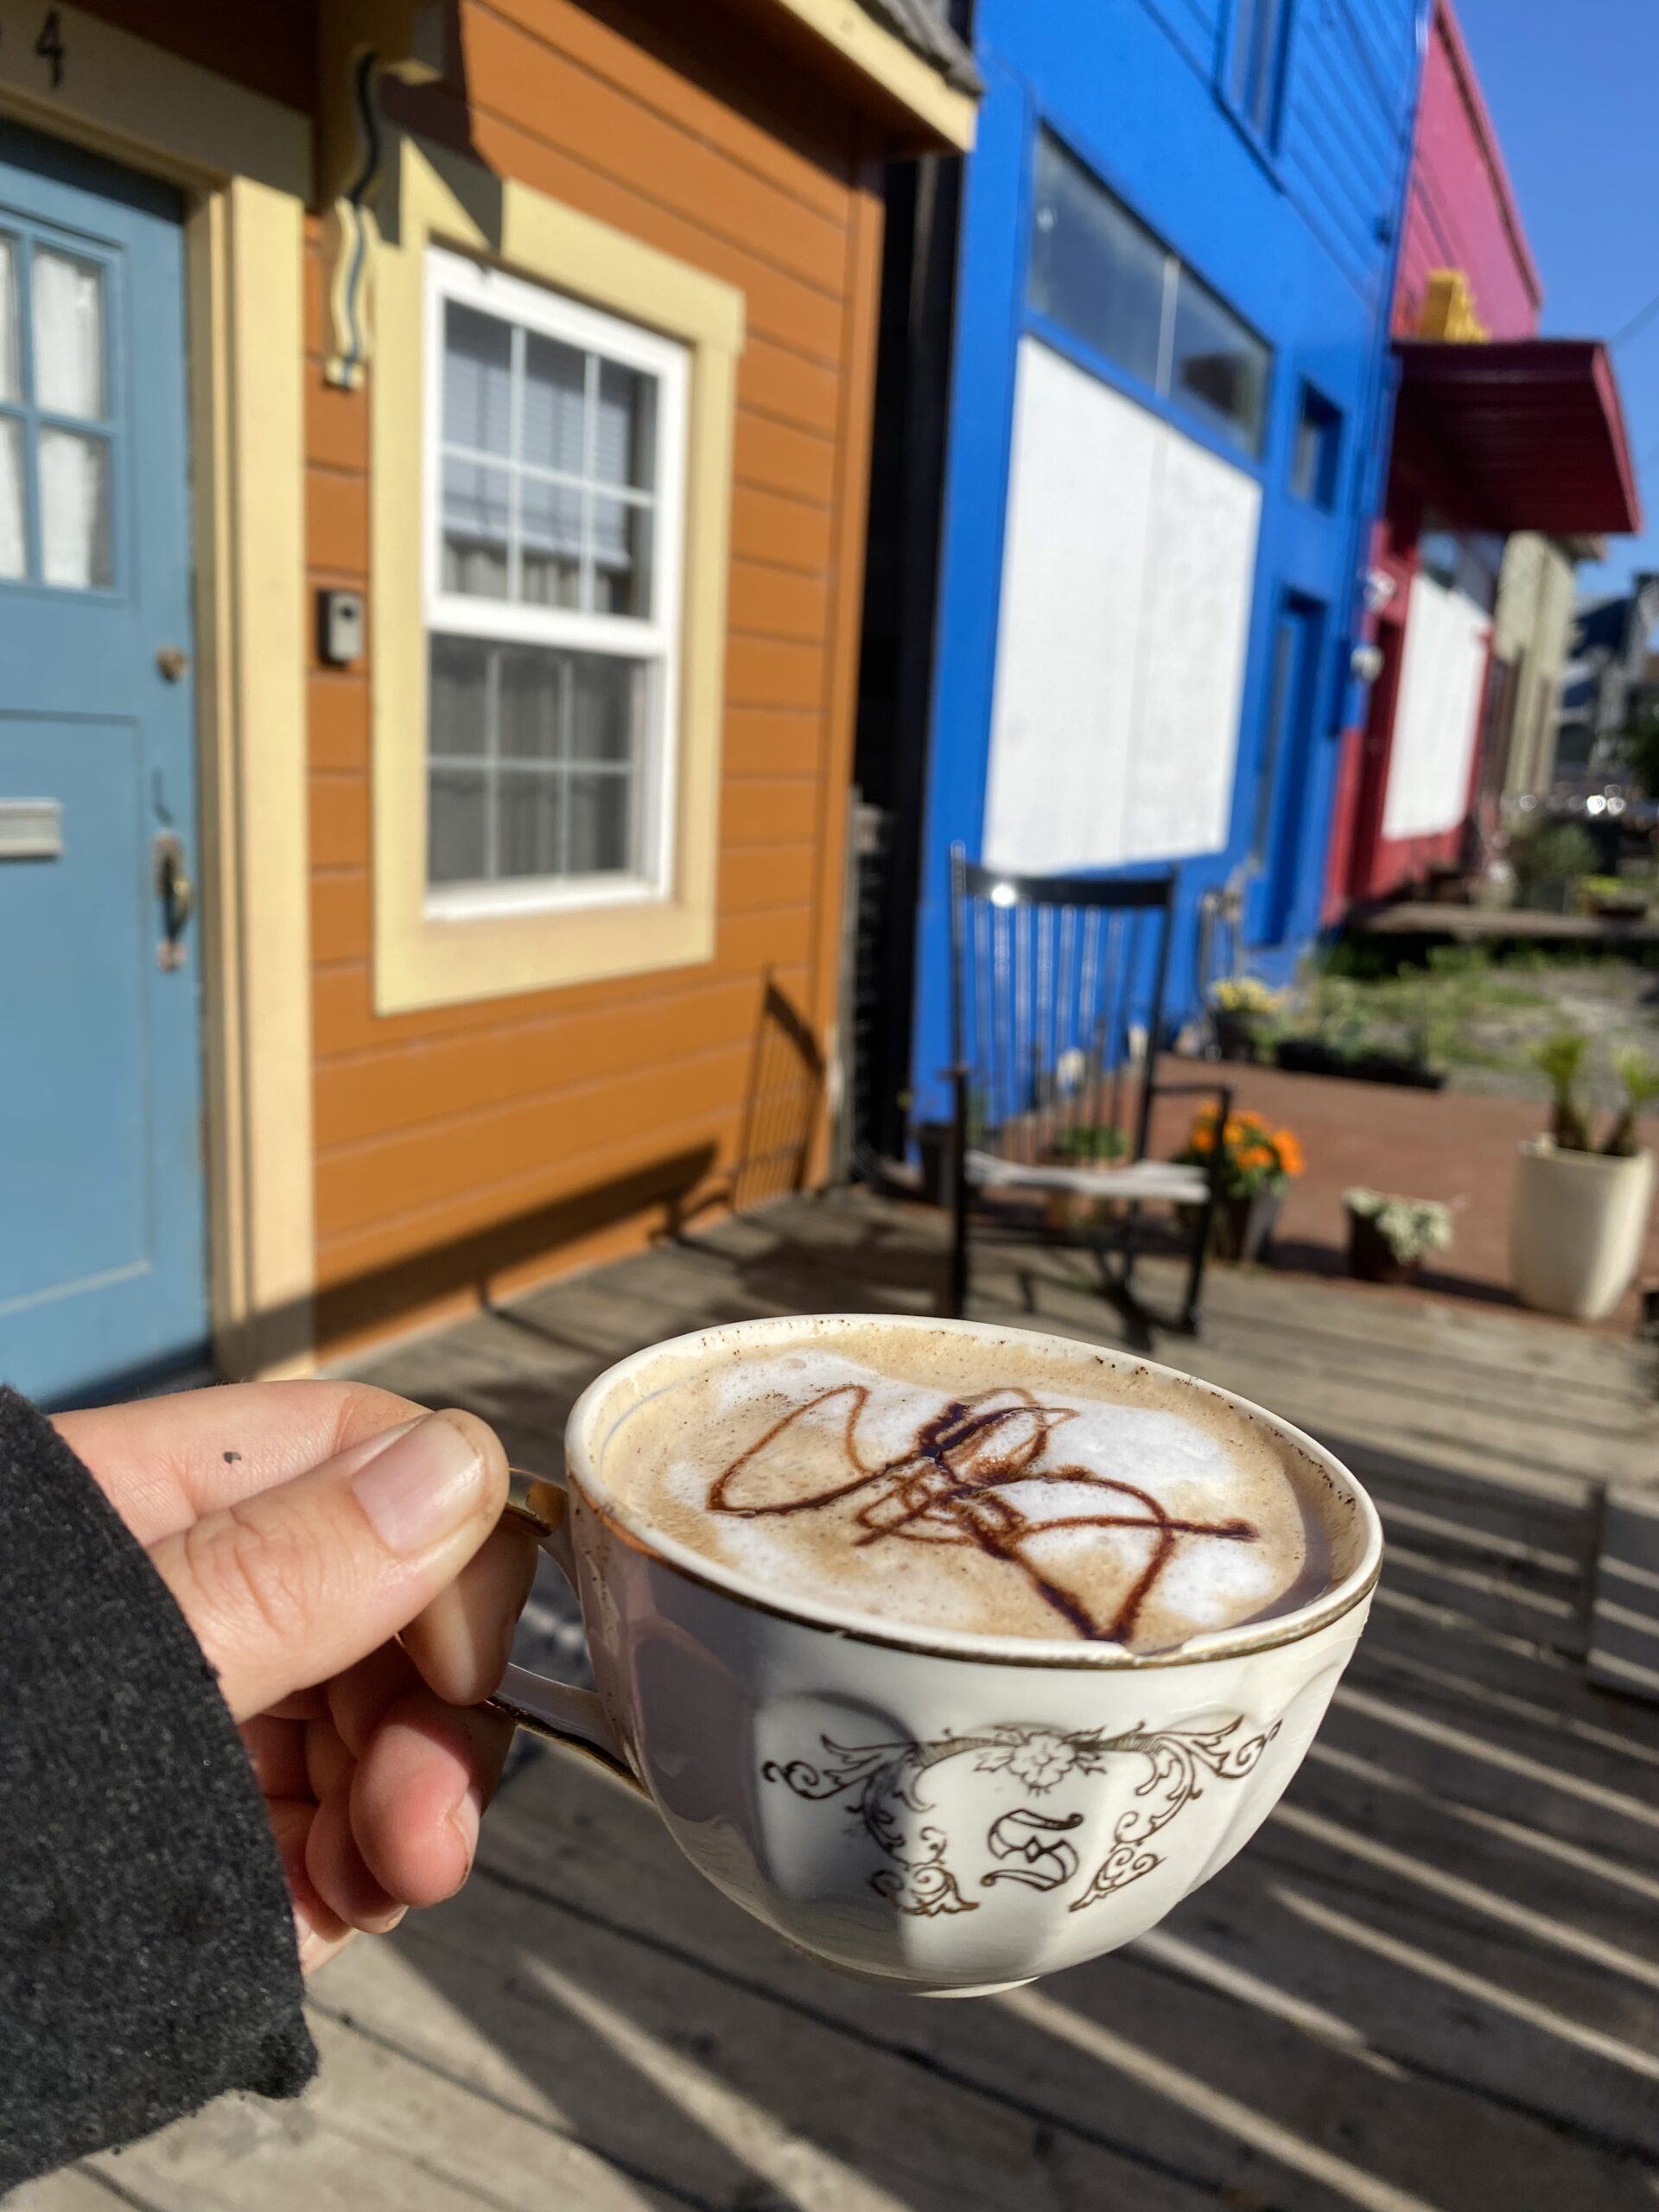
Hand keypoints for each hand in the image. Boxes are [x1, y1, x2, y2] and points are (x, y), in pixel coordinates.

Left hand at [55, 1381, 539, 1974]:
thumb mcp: (101, 1670)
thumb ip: (271, 1573)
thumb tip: (457, 1465)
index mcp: (144, 1497)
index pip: (358, 1454)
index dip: (446, 1549)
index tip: (460, 1673)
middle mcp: (184, 1595)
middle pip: (386, 1604)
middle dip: (430, 1719)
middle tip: (424, 1838)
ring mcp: (191, 1716)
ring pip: (370, 1726)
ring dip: (406, 1809)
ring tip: (378, 1889)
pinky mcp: (188, 1833)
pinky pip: (321, 1832)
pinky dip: (352, 1874)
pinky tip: (336, 1910)